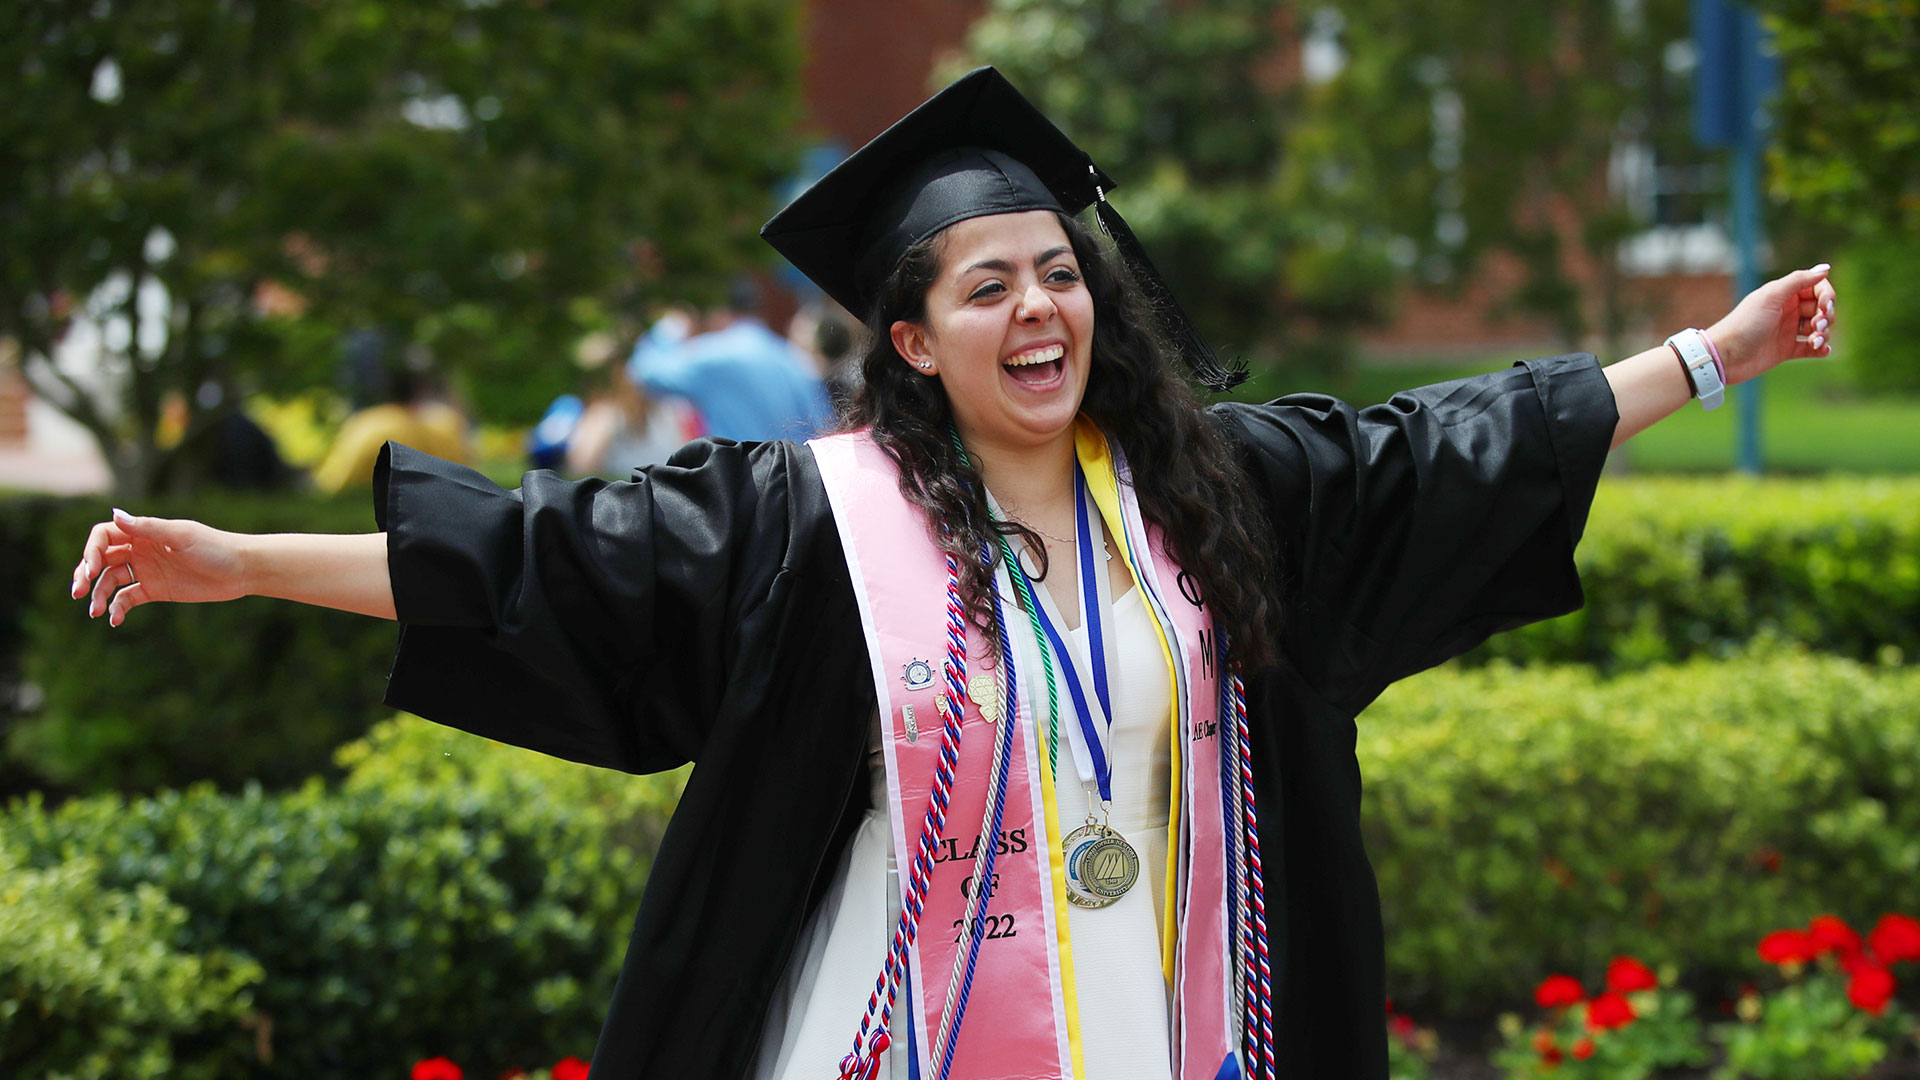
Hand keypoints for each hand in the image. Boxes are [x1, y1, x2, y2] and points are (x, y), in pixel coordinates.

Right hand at [72, 509, 248, 625]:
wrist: (242, 570)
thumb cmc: (215, 547)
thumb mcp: (181, 537)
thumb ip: (149, 528)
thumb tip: (115, 515)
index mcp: (145, 532)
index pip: (104, 537)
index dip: (91, 551)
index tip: (90, 569)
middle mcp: (141, 550)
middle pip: (101, 560)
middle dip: (86, 574)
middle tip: (79, 592)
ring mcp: (147, 570)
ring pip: (111, 581)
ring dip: (100, 595)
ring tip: (96, 612)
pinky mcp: (156, 590)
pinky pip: (128, 598)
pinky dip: (118, 608)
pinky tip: (115, 620)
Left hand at [1706, 263, 1836, 385]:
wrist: (1724, 356)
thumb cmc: (1745, 324)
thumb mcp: (1771, 297)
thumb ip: (1798, 280)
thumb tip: (1826, 268)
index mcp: (1784, 294)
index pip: (1817, 288)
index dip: (1827, 296)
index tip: (1824, 306)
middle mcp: (1787, 310)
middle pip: (1821, 308)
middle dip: (1826, 316)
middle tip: (1816, 325)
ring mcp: (1787, 330)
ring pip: (1819, 328)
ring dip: (1823, 333)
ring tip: (1813, 341)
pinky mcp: (1786, 350)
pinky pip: (1812, 348)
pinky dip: (1821, 349)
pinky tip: (1822, 350)